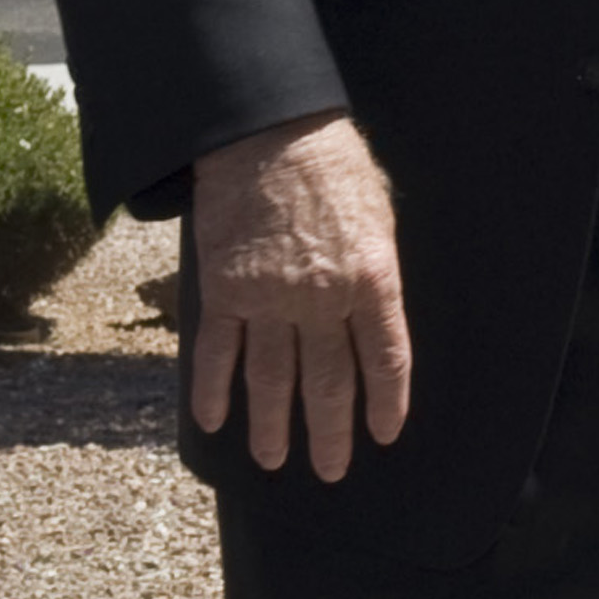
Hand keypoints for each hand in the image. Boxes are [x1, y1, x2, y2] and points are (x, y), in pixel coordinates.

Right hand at [187, 109, 413, 481]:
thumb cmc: (329, 160)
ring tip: (273, 459)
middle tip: (330, 469)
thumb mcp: (379, 212)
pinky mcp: (223, 287)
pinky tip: (212, 418)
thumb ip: (378, 267)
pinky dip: (212, 388)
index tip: (383, 434)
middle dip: (330, 432)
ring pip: (273, 378)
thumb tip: (375, 311)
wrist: (264, 129)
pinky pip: (218, 349)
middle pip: (328, 382)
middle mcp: (323, 299)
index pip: (385, 361)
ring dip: (273, 424)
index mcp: (373, 280)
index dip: (386, 403)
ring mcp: (269, 297)